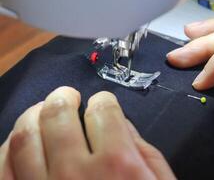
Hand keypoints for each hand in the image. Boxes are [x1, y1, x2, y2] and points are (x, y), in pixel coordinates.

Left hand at [0, 87, 174, 179]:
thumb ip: (144, 150)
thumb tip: (119, 121)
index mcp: (118, 166)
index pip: (103, 110)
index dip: (104, 101)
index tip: (102, 103)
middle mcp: (77, 175)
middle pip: (58, 115)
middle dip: (63, 98)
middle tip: (67, 96)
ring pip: (23, 138)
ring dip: (32, 115)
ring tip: (42, 111)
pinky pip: (3, 170)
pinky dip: (8, 149)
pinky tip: (20, 141)